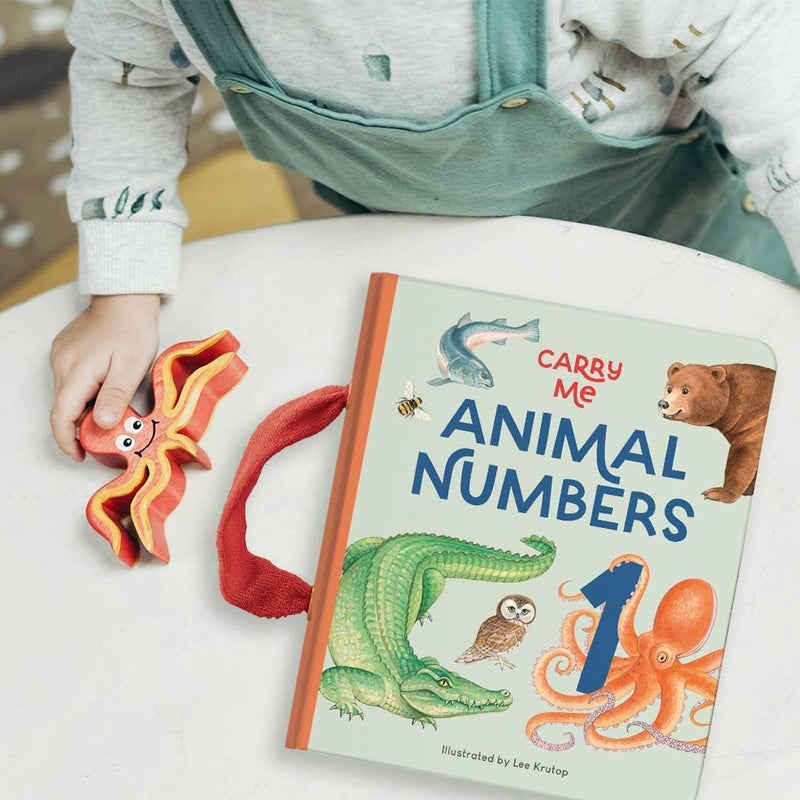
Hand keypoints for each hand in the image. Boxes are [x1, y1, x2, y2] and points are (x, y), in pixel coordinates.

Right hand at [50, 294, 160, 460]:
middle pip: (64, 409)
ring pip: (68, 396)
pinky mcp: (66, 352)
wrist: (126, 298)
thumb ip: (115, 396)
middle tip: (105, 439)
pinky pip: (71, 382)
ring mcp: (61, 357)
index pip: (61, 417)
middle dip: (80, 428)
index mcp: (76, 372)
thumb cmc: (133, 329)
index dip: (68, 441)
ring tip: (110, 415)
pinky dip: (84, 394)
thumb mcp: (131, 366)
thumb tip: (101, 424)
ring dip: (84, 410)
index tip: (81, 455)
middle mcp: (61, 365)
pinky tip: (105, 392)